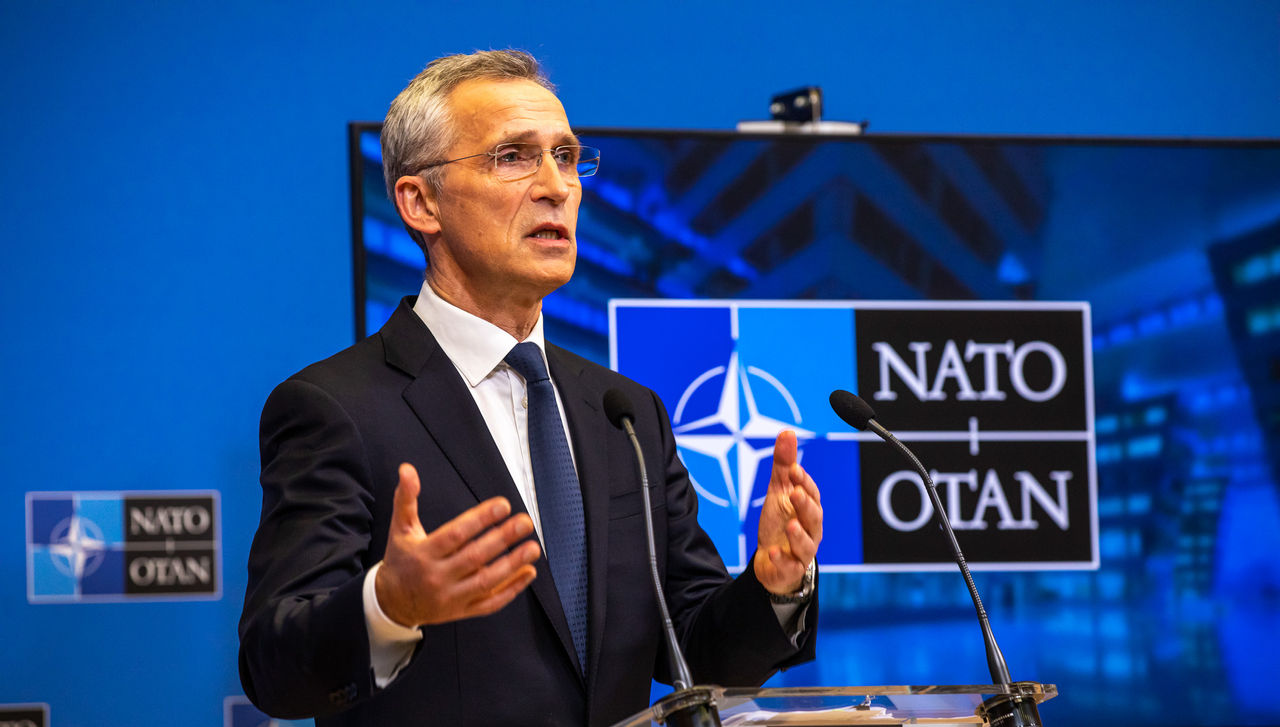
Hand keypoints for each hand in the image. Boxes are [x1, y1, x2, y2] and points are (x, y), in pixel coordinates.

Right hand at [375, 463, 540, 626]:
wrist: (391, 603)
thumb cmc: (401, 560)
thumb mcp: (400, 529)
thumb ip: (406, 498)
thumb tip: (407, 470)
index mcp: (424, 553)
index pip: (456, 534)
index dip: (481, 519)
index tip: (503, 505)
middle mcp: (438, 576)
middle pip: (475, 557)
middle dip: (503, 539)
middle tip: (525, 523)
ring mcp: (451, 597)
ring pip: (486, 582)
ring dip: (513, 565)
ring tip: (533, 547)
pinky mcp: (461, 611)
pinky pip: (490, 603)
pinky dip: (511, 589)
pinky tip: (528, 573)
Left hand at [753, 431, 822, 594]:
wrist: (773, 560)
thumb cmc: (780, 521)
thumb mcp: (779, 491)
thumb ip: (784, 463)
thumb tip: (788, 432)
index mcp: (809, 508)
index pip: (811, 492)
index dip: (803, 481)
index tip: (793, 469)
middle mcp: (811, 529)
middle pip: (814, 517)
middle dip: (805, 505)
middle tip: (795, 493)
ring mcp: (802, 551)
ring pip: (806, 543)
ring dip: (798, 534)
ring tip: (789, 525)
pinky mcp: (790, 569)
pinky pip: (789, 566)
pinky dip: (781, 560)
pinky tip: (771, 552)